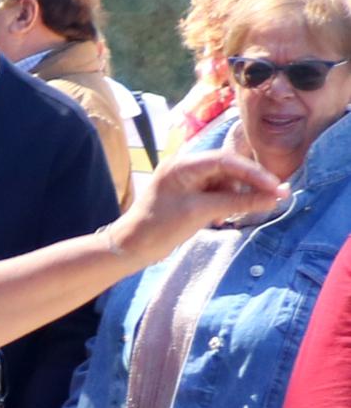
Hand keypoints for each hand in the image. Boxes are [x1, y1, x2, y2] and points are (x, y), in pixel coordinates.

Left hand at [112, 149, 287, 264]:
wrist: (132, 247)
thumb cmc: (159, 227)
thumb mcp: (200, 213)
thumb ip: (238, 203)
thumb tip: (274, 198)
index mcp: (182, 165)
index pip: (226, 160)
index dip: (254, 173)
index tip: (276, 187)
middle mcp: (185, 168)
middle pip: (228, 169)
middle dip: (250, 185)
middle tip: (276, 198)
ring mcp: (187, 181)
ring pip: (225, 182)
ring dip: (237, 197)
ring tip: (239, 215)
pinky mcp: (189, 195)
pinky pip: (216, 194)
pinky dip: (225, 204)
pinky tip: (221, 220)